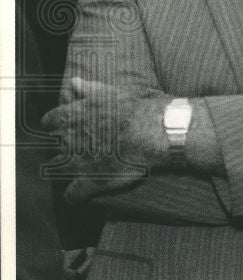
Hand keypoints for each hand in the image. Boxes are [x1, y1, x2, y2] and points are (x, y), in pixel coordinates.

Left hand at [41, 78, 168, 203]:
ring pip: (58, 169)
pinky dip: (74, 197)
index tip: (70, 127)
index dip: (60, 125)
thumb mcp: (114, 92)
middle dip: (64, 147)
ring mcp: (76, 161)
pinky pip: (72, 195)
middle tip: (82, 147)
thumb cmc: (139, 108)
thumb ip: (90, 89)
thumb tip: (74, 82)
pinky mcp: (90, 181)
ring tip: (82, 169)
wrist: (156, 130)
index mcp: (71, 115)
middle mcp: (68, 138)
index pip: (50, 121)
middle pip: (53, 145)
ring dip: (66, 169)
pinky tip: (80, 197)